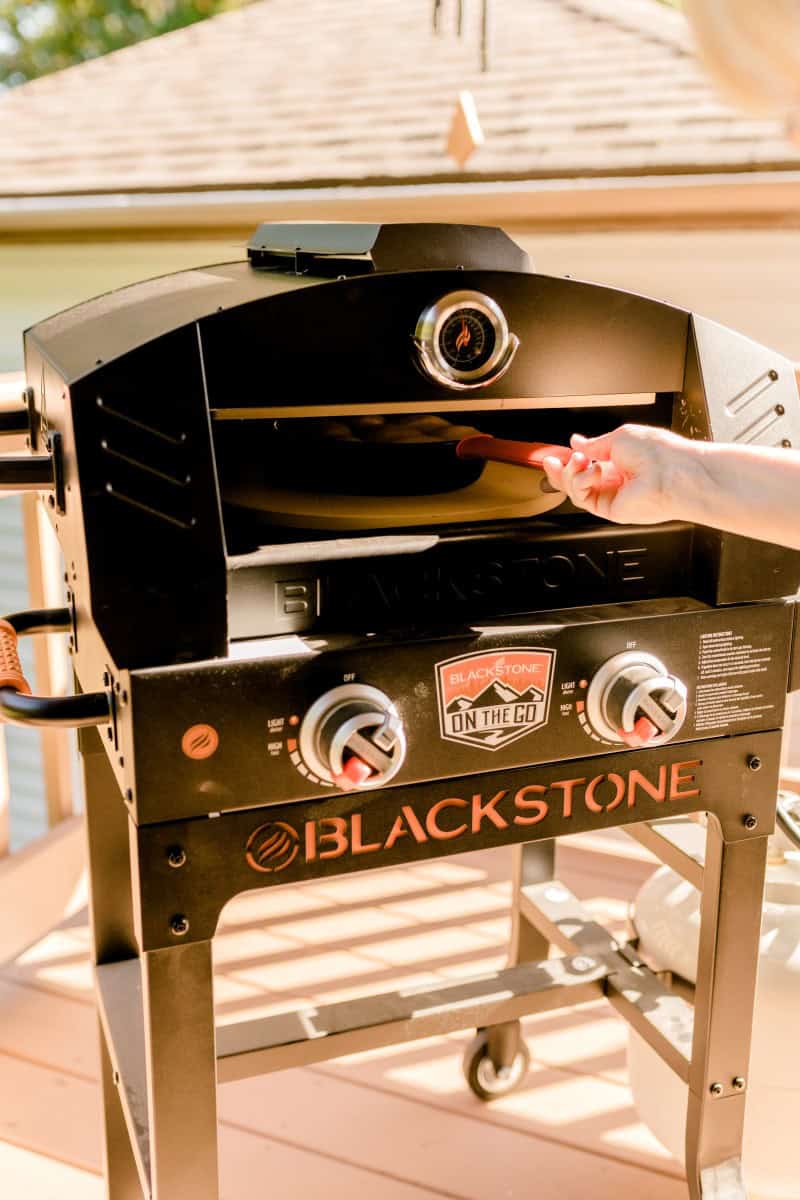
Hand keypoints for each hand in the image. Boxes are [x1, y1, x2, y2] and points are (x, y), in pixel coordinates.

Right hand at [541, 424, 701, 525]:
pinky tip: (592, 471)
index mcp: (619, 461)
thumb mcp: (619, 437)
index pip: (587, 463)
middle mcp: (615, 480)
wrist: (672, 473)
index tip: (558, 452)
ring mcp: (612, 495)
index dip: (570, 458)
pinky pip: (583, 498)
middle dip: (561, 469)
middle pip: (576, 480)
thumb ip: (594, 444)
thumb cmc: (658, 453)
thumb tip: (577, 442)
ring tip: (582, 461)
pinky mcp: (609, 509)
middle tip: (552, 460)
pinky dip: (580, 482)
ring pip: (575, 490)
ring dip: (571, 473)